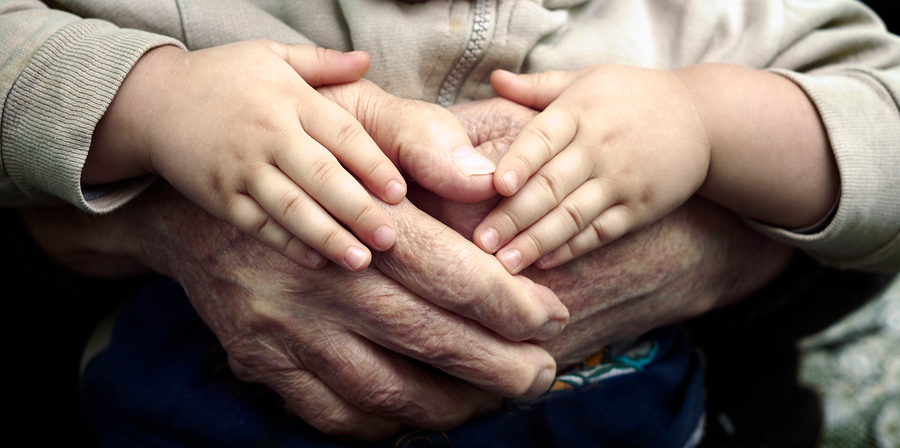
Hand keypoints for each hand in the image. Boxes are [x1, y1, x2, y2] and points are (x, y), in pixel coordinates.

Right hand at [29, 91, 568, 439]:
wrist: (189, 210)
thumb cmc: (296, 165)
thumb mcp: (355, 123)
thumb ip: (424, 145)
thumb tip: (489, 186)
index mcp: (353, 223)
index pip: (451, 274)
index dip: (512, 303)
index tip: (551, 317)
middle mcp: (321, 284)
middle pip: (430, 341)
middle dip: (500, 367)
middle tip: (542, 373)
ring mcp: (288, 332)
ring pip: (388, 393)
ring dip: (454, 407)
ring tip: (494, 399)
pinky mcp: (263, 363)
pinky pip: (334, 416)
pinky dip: (386, 425)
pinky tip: (419, 413)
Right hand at [86, 41, 406, 271]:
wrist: (149, 101)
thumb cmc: (221, 77)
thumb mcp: (270, 55)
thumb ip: (322, 62)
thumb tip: (367, 60)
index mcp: (288, 99)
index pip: (340, 134)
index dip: (372, 164)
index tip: (400, 192)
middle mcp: (268, 135)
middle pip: (321, 177)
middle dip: (358, 210)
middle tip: (392, 238)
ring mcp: (242, 170)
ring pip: (292, 208)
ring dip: (328, 236)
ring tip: (360, 260)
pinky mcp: (220, 197)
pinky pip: (259, 225)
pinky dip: (287, 245)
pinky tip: (316, 262)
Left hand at [443, 97, 793, 367]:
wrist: (705, 120)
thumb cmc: (632, 96)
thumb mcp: (588, 79)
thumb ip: (538, 87)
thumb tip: (493, 79)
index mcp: (580, 110)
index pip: (543, 137)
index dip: (520, 161)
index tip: (495, 186)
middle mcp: (600, 146)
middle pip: (552, 185)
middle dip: (514, 216)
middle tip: (480, 242)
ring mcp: (622, 180)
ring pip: (573, 215)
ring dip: (537, 241)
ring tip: (505, 265)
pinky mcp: (640, 208)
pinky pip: (601, 232)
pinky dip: (573, 249)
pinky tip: (544, 263)